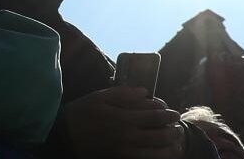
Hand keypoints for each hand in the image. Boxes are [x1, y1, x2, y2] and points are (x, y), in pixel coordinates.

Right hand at [65, 87, 185, 158]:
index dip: (168, 113)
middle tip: (177, 126)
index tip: (173, 112)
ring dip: (171, 146)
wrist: (65, 136)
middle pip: (161, 134)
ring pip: (158, 151)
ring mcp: (126, 151)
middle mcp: (128, 135)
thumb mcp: (98, 97)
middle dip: (174, 130)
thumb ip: (123, 93)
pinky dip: (160, 157)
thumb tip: (145, 92)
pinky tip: (164, 153)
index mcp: (123, 117)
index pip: (155, 115)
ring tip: (175, 141)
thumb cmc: (81, 113)